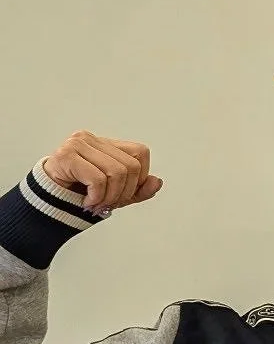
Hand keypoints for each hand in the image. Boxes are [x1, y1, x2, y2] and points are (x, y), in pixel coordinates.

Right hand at [41, 133, 161, 212]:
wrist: (47, 202)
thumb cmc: (80, 193)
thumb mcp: (116, 194)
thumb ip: (138, 189)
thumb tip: (157, 182)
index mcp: (105, 143)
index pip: (140, 153)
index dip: (139, 177)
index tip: (122, 194)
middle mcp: (91, 138)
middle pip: (131, 166)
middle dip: (124, 192)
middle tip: (108, 203)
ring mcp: (77, 144)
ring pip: (117, 173)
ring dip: (110, 197)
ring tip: (97, 204)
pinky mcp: (66, 155)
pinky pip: (98, 179)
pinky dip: (97, 197)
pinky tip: (87, 202)